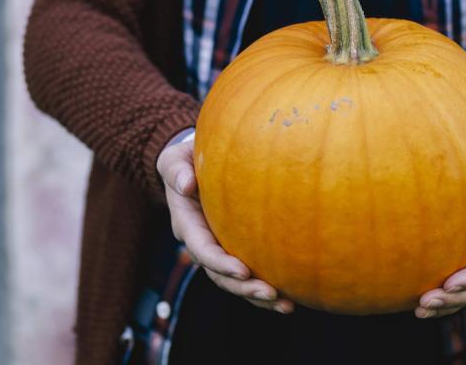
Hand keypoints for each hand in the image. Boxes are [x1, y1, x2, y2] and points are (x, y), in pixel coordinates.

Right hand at [157, 136, 294, 313]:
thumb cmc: (187, 160)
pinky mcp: (235, 250)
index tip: (243, 270)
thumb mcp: (175, 160)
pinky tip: (290, 298)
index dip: (220, 263)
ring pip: (235, 282)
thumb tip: (186, 184)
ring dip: (258, 297)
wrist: (197, 167)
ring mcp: (218, 250)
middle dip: (244, 288)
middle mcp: (201, 244)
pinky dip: (266, 290)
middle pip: (220, 275)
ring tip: (286, 305)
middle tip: (271, 293)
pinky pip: (248, 276)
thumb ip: (176, 170)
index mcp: (187, 225)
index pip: (202, 249)